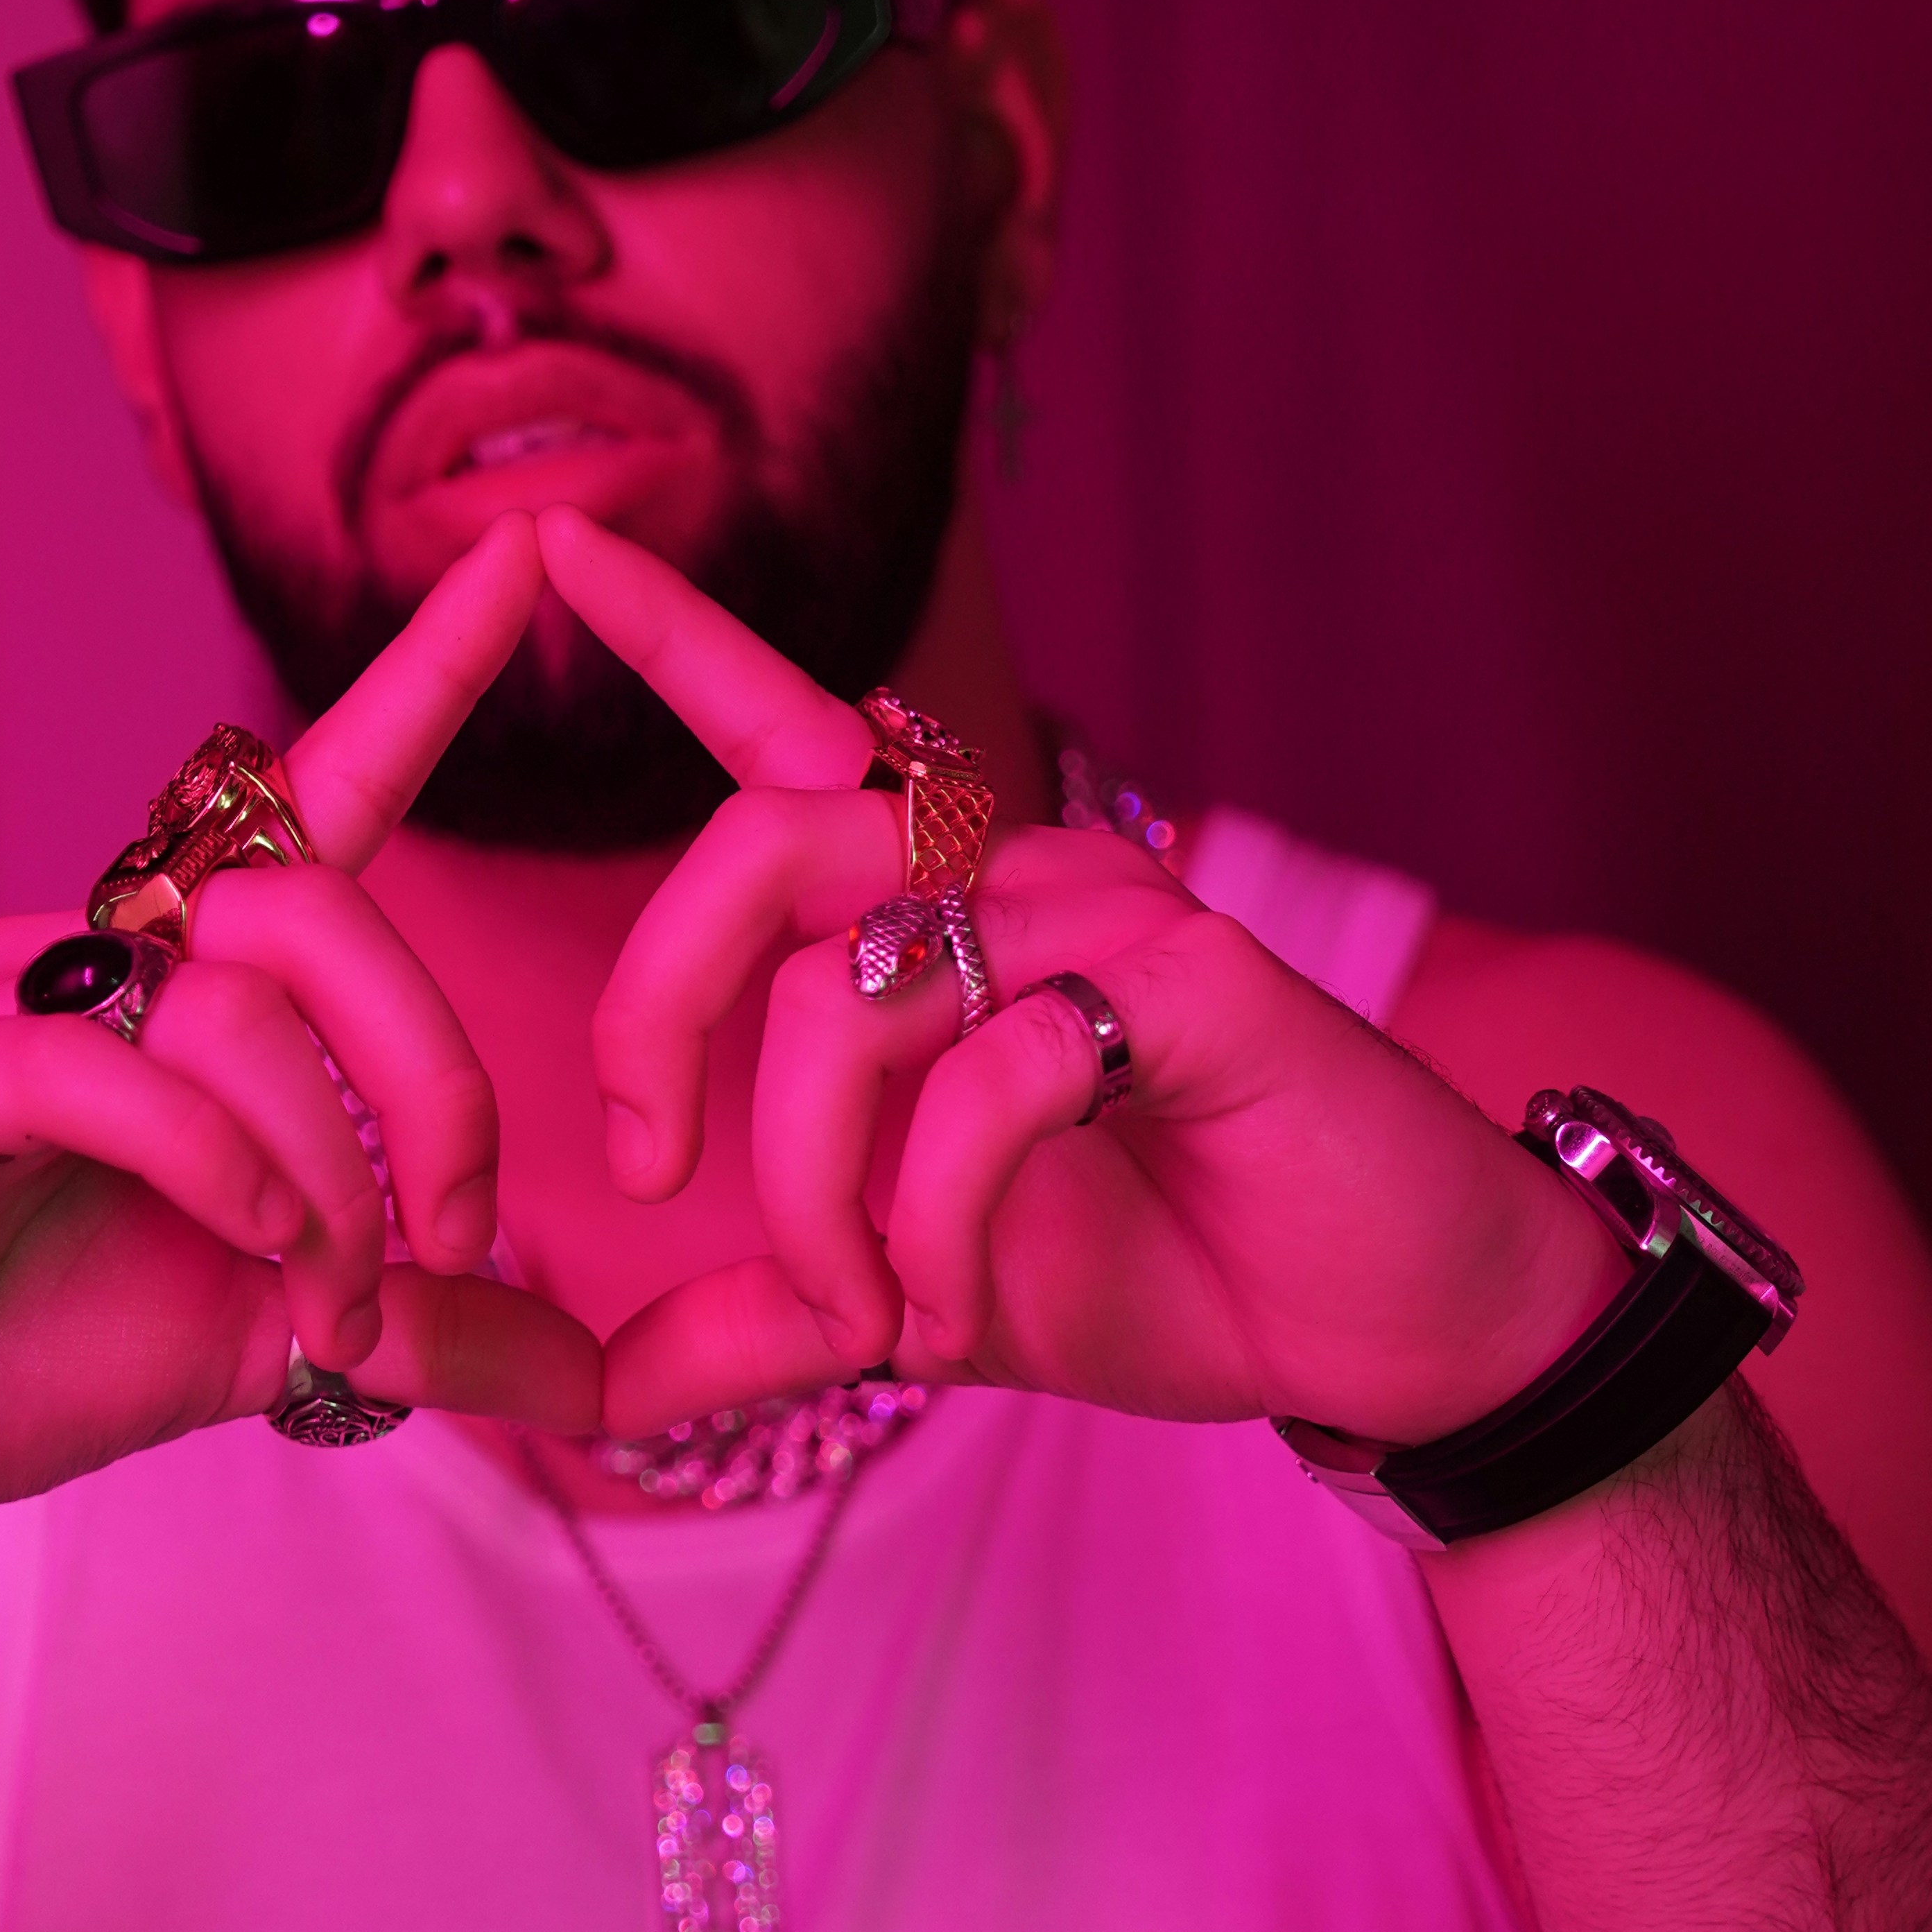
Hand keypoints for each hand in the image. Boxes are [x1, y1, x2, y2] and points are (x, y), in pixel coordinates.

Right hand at [0, 521, 602, 1592]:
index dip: (427, 677)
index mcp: (177, 986)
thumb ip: (425, 1334)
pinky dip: (208, 1160)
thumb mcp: (261, 1345)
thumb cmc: (4, 1358)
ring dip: (325, 1169)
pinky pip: (97, 1074)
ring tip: (327, 1310)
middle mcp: (90, 955)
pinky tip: (244, 1245)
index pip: (321, 796)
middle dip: (433, 1078)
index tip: (541, 553)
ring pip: (229, 1004)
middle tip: (455, 1239)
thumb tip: (598, 1371)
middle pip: (317, 909)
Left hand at [536, 514, 1626, 1446]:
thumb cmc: (1171, 1270)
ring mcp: (1105, 911)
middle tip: (651, 1175)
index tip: (545, 539)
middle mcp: (1010, 872)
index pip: (779, 732)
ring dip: (813, 1187)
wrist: (1386, 1329)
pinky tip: (955, 1317)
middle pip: (756, 841)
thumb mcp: (917, 1310)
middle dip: (655, 1011)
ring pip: (850, 987)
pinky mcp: (1186, 986)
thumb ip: (759, 1327)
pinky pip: (986, 1077)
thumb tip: (586, 1392)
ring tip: (870, 1316)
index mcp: (937, 909)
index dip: (671, 632)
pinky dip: (933, 1228)